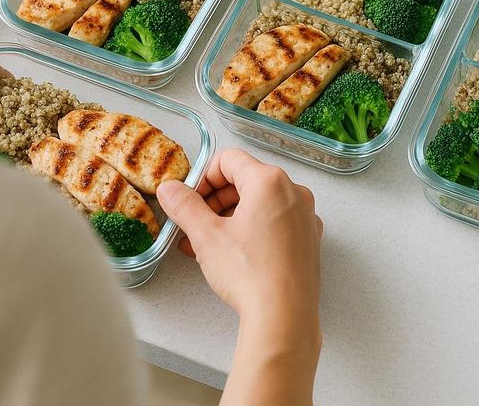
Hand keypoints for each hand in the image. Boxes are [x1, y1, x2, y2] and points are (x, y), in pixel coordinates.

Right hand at [158, 149, 322, 403]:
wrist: (283, 317)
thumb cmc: (250, 274)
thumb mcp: (206, 236)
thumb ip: (184, 205)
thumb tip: (169, 189)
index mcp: (269, 181)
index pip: (229, 160)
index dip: (203, 177)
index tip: (190, 198)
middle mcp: (294, 192)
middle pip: (245, 180)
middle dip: (215, 199)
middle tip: (195, 223)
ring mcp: (305, 216)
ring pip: (260, 202)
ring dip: (230, 216)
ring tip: (207, 244)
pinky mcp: (309, 240)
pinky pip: (276, 222)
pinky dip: (252, 229)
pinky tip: (232, 253)